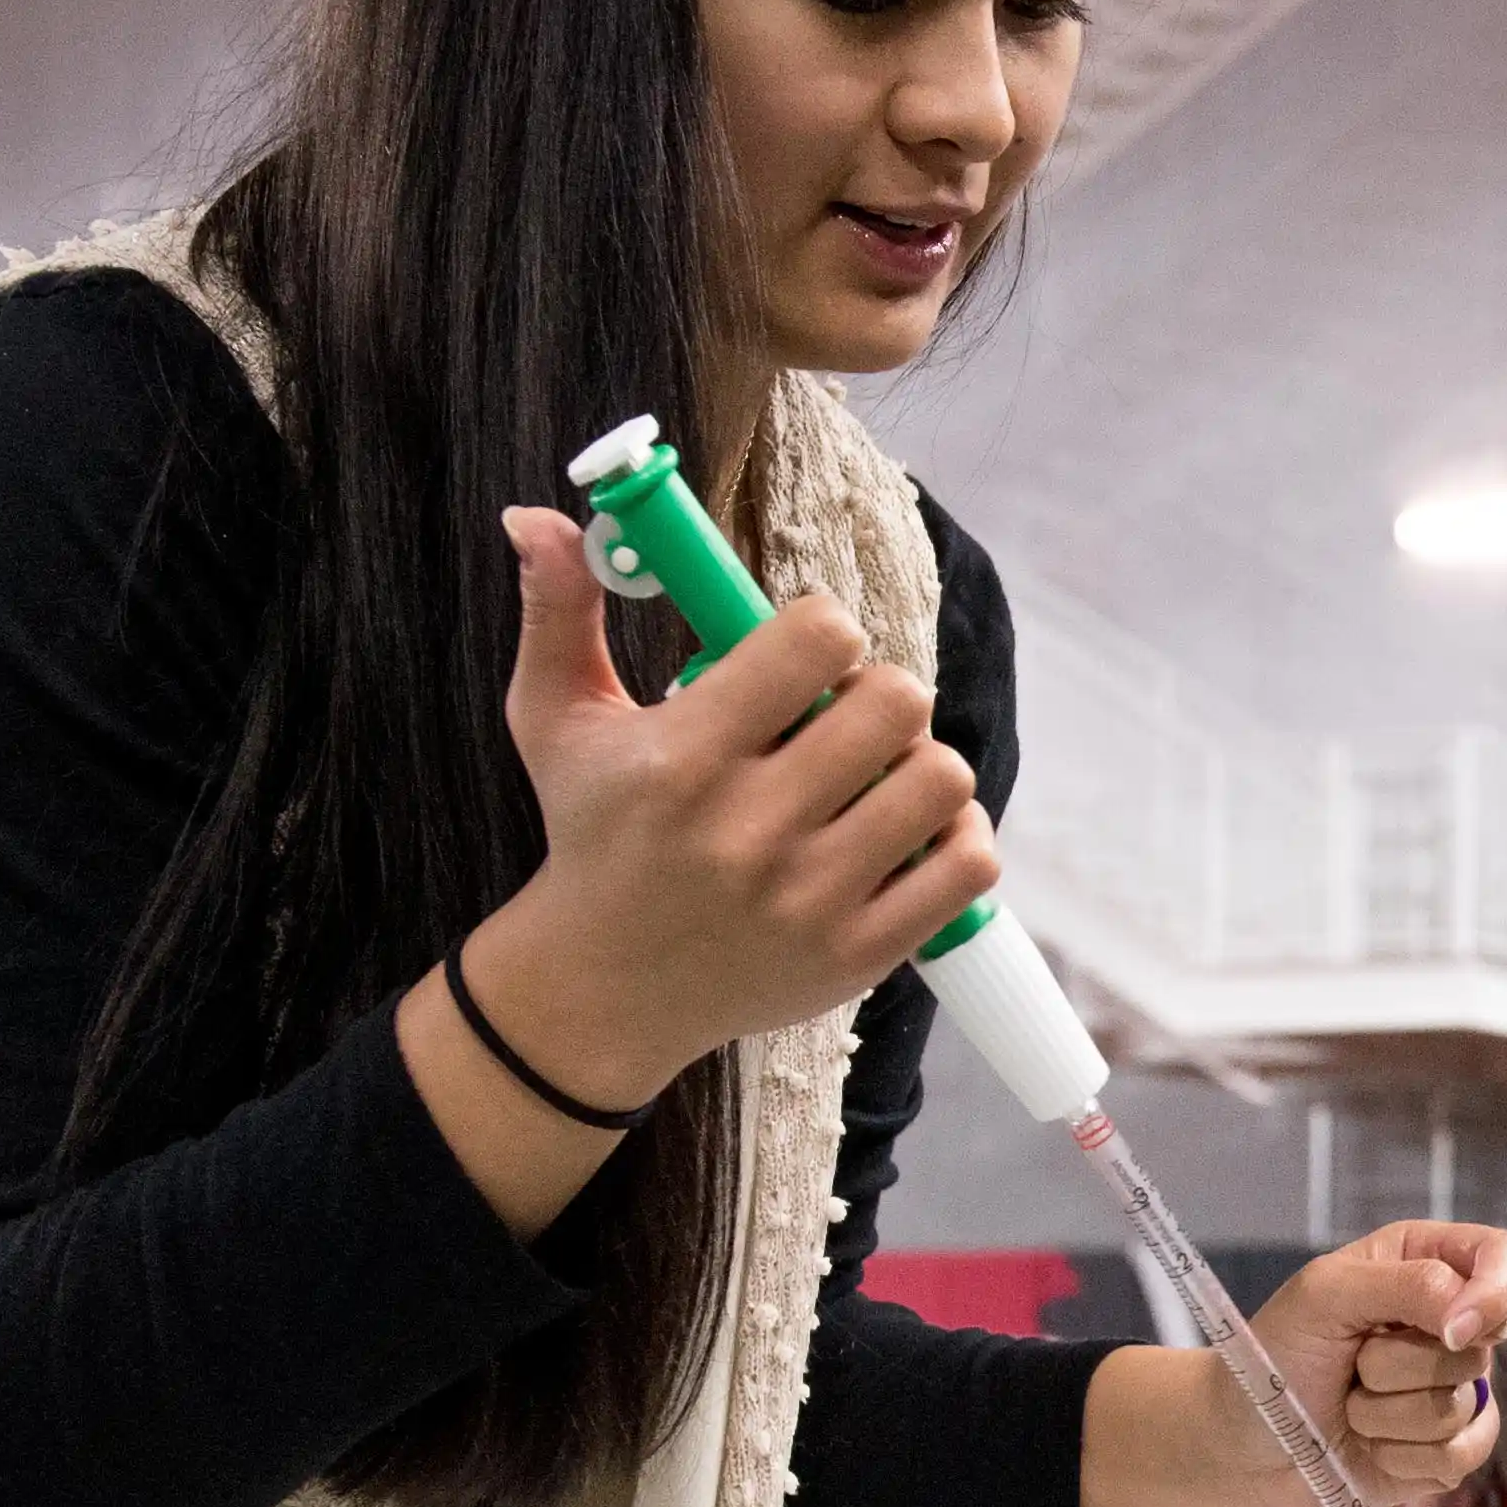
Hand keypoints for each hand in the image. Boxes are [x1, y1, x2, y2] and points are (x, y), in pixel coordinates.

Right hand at [464, 508, 1000, 1110]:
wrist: (600, 991)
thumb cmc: (590, 836)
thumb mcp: (554, 722)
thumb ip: (557, 611)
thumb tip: (539, 515)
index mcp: (681, 761)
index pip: (816, 640)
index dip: (825, 630)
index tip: (804, 656)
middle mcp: (749, 834)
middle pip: (895, 704)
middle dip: (876, 694)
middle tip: (840, 717)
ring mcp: (810, 901)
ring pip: (941, 779)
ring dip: (918, 763)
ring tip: (871, 775)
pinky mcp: (858, 954)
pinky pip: (968, 865)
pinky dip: (957, 835)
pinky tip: (907, 831)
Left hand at [1238, 1221, 1506, 1506]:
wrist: (1242, 1441)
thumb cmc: (1274, 1354)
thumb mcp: (1325, 1294)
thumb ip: (1408, 1286)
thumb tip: (1476, 1323)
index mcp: (1427, 1264)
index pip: (1506, 1259)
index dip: (1494, 1294)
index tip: (1450, 1331)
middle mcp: (1450, 1325)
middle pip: (1478, 1348)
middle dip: (1400, 1367)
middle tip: (1352, 1365)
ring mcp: (1454, 1392)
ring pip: (1461, 1409)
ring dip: (1386, 1416)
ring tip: (1350, 1406)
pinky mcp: (1448, 1453)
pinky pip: (1457, 1458)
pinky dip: (1400, 1457)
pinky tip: (1368, 1446)